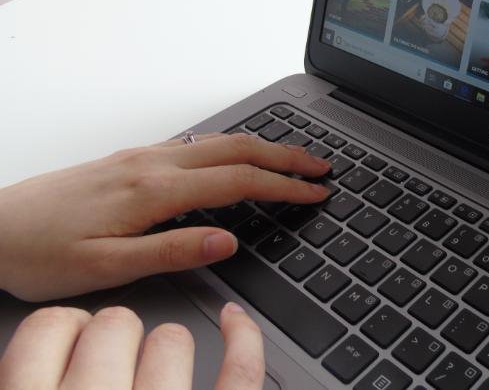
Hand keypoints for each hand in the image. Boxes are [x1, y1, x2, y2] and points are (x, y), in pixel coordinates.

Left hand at [0, 133, 331, 301]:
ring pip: (218, 142)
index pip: (238, 181)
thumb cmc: (37, 251)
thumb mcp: (103, 268)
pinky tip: (236, 156)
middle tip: (321, 165)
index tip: (316, 192)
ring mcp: (141, 157)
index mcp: (152, 190)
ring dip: (263, 147)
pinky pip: (196, 144)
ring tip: (292, 157)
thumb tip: (227, 239)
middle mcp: (151, 163)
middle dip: (287, 154)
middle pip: (237, 148)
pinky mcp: (130, 160)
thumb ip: (171, 251)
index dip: (284, 186)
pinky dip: (233, 147)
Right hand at [0, 302, 264, 388]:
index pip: (48, 329)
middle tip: (113, 364)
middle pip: (113, 326)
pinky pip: (240, 370)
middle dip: (116, 337)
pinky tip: (234, 319)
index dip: (64, 327)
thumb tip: (35, 358)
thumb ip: (35, 380)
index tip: (74, 330)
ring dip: (166, 347)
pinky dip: (243, 337)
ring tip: (154, 378)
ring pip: (171, 338)